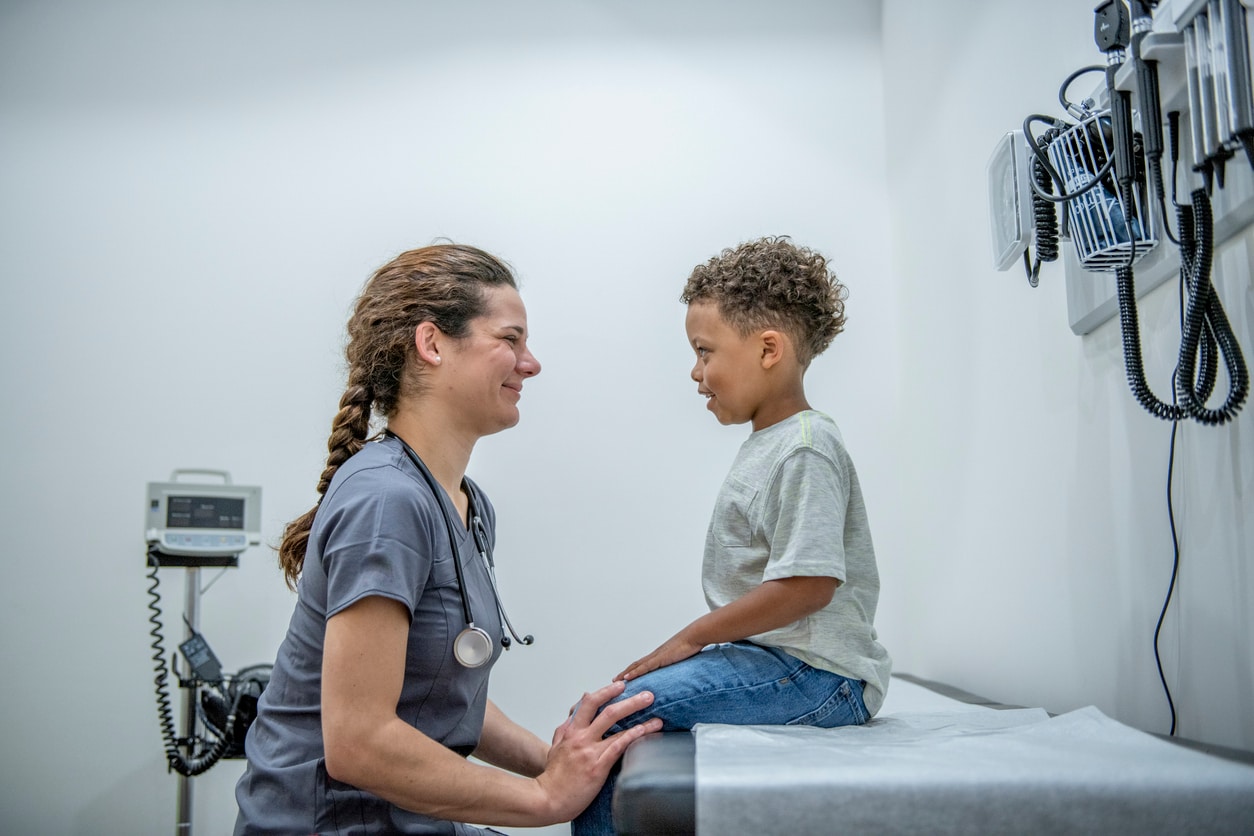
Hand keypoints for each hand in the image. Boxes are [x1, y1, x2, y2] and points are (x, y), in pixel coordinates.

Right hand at [534, 681, 662, 821]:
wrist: (546, 799)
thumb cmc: (553, 777)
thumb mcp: (554, 748)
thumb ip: (564, 730)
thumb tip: (571, 715)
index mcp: (571, 731)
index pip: (589, 703)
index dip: (606, 691)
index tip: (621, 685)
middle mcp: (581, 738)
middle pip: (608, 711)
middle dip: (630, 701)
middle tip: (648, 695)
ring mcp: (589, 751)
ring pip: (617, 728)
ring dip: (640, 720)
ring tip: (657, 717)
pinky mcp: (597, 767)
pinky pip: (618, 747)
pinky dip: (633, 737)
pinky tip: (645, 733)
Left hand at [616, 634, 703, 681]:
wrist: (696, 635)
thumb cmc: (693, 644)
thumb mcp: (685, 657)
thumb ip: (681, 663)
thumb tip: (683, 672)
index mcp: (661, 655)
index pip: (643, 664)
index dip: (634, 670)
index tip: (626, 677)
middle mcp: (656, 655)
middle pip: (636, 665)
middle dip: (625, 673)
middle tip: (616, 680)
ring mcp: (657, 656)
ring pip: (636, 666)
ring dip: (625, 674)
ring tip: (616, 681)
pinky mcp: (660, 658)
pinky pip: (644, 667)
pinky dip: (634, 673)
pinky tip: (627, 678)